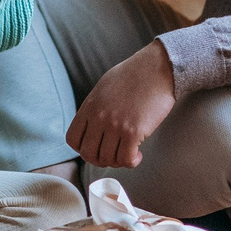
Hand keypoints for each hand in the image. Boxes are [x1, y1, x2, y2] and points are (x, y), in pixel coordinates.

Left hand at [66, 40, 177, 169]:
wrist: (157, 68)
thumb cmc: (134, 75)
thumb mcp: (104, 88)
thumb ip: (95, 108)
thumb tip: (91, 127)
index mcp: (89, 106)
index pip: (73, 139)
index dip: (84, 148)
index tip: (97, 147)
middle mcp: (99, 117)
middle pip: (88, 154)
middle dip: (100, 160)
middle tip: (114, 155)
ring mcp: (115, 125)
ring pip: (108, 159)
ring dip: (118, 161)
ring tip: (128, 153)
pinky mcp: (134, 131)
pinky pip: (126, 159)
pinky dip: (132, 162)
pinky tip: (138, 154)